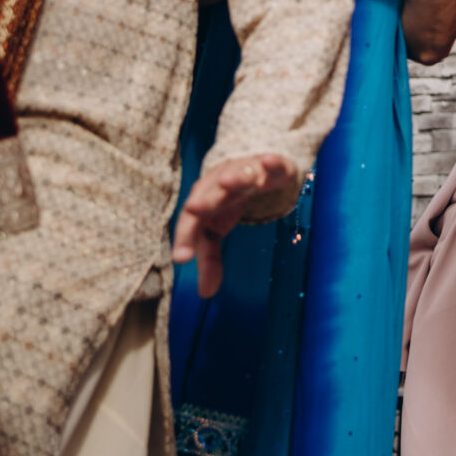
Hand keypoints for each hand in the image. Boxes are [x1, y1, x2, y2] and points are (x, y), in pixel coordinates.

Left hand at [172, 154, 298, 297]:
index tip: (182, 258)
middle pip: (212, 193)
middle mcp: (222, 185)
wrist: (253, 168)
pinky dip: (271, 163)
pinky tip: (269, 161)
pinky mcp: (272, 168)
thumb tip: (205, 293)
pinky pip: (272, 164)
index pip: (192, 219)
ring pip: (241, 174)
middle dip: (205, 199)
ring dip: (235, 177)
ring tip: (228, 181)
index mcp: (204, 201)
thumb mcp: (216, 231)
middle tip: (195, 208)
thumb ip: (209, 260)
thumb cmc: (227, 202)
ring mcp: (247, 173)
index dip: (185, 236)